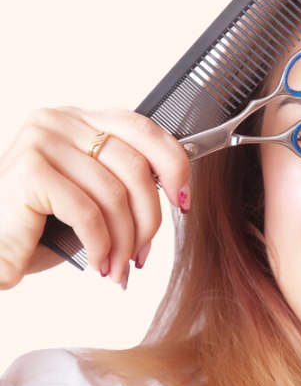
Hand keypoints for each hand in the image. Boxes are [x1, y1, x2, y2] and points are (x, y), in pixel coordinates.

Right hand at [0, 107, 189, 289]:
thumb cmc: (39, 223)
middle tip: (143, 252)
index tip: (184, 200)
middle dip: (149, 218)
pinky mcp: (29, 172)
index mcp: (80, 119)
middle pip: (135, 166)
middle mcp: (59, 121)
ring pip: (114, 194)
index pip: (144, 128)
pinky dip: (101, 244)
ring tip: (119, 266)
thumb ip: (125, 179)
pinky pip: (87, 212)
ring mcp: (41, 142)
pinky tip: (99, 262)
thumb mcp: (92, 192)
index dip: (174, 165)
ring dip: (125, 240)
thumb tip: (180, 193)